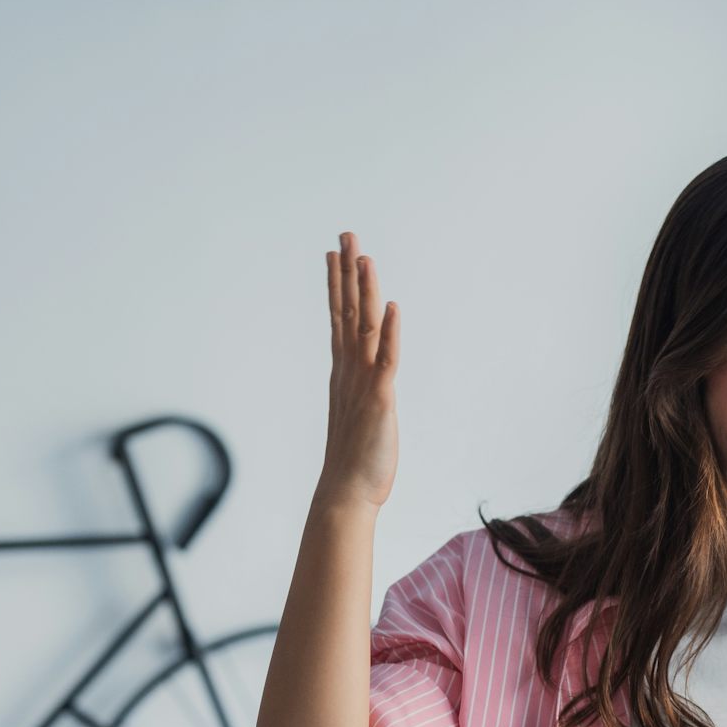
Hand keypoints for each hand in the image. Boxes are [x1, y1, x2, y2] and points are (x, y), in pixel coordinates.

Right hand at [317, 231, 400, 511]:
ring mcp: (363, 382)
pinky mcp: (381, 399)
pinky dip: (392, 332)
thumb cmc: (355, 458)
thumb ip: (361, 390)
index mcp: (345, 372)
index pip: (340, 318)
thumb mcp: (360, 413)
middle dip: (347, 272)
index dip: (337, 284)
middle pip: (348, 311)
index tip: (334, 254)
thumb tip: (365, 378)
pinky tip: (393, 306)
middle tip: (344, 234)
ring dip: (365, 290)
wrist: (347, 491)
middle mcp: (350, 370)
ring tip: (362, 255)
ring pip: (365, 327)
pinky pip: (387, 360)